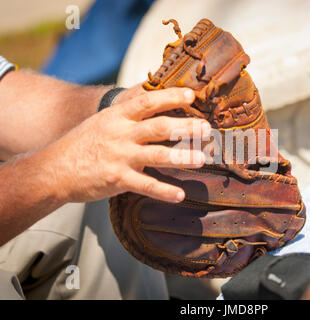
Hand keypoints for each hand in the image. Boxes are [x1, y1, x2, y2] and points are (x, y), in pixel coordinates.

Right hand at [43, 87, 209, 203]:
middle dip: (185, 127)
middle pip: (159, 126)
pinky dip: (163, 191)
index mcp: (118, 116)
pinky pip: (145, 185)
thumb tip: (156, 103)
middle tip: (207, 130)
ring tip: (203, 159)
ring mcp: (119, 156)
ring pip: (156, 154)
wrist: (54, 169)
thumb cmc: (84, 143)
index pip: (147, 101)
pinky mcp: (116, 179)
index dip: (171, 97)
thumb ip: (129, 114)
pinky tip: (180, 195)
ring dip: (182, 156)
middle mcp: (120, 133)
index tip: (192, 95)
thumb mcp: (104, 121)